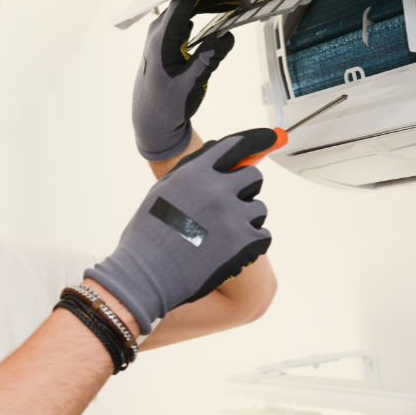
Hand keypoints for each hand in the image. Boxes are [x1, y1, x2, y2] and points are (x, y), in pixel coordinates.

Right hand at [86, 129, 275, 333]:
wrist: (147, 275)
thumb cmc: (149, 236)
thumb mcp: (163, 191)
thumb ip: (192, 172)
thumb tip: (218, 155)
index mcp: (196, 173)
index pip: (235, 147)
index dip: (254, 142)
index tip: (268, 139)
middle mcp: (217, 189)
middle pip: (253, 178)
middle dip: (245, 190)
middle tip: (229, 206)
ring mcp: (232, 216)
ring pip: (258, 210)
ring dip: (246, 220)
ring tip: (221, 236)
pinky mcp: (244, 243)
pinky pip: (262, 236)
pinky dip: (251, 244)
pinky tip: (231, 251)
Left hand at [132, 0, 255, 160]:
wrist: (151, 120)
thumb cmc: (166, 105)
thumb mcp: (191, 84)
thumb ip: (209, 59)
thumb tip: (227, 36)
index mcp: (161, 39)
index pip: (185, 2)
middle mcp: (159, 32)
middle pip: (190, 1)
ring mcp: (163, 35)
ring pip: (190, 9)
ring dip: (213, 2)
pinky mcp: (168, 41)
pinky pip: (188, 19)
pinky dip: (206, 14)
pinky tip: (221, 12)